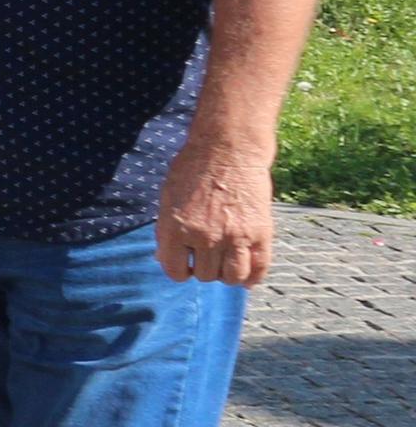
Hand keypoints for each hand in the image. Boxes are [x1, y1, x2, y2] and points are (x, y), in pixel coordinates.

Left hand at [157, 133, 277, 285]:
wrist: (228, 149)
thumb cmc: (193, 169)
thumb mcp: (168, 199)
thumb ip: (167, 230)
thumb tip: (166, 257)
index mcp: (176, 228)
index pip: (174, 270)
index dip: (179, 270)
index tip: (184, 264)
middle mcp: (204, 237)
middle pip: (205, 275)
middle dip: (203, 269)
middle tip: (207, 257)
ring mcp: (234, 236)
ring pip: (232, 277)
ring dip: (227, 275)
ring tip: (226, 264)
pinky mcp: (260, 232)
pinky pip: (259, 268)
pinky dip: (253, 277)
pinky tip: (247, 275)